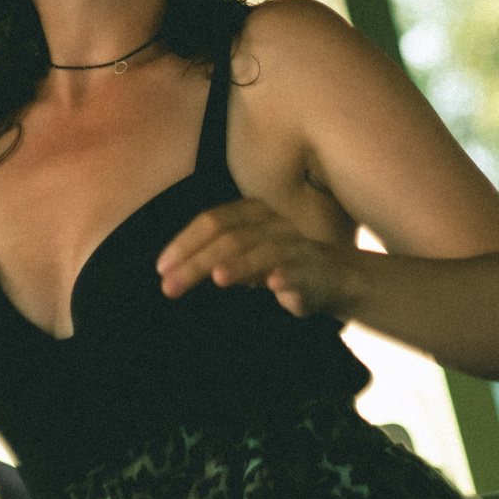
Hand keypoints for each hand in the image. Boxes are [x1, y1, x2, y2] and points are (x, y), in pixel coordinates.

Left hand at [156, 198, 361, 320]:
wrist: (337, 279)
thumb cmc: (282, 265)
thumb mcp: (246, 255)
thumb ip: (215, 255)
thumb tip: (172, 269)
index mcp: (254, 213)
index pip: (213, 220)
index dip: (184, 242)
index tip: (161, 268)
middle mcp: (273, 224)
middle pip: (230, 237)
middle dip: (197, 261)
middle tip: (170, 285)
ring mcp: (296, 246)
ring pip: (264, 251)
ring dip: (240, 264)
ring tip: (218, 278)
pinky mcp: (315, 271)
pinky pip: (301, 272)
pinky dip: (287, 277)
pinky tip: (274, 285)